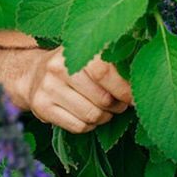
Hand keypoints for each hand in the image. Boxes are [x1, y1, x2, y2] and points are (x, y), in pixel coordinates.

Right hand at [17, 48, 132, 133]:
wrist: (32, 74)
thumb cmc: (75, 66)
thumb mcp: (91, 57)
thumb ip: (115, 65)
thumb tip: (145, 85)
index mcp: (76, 50)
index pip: (105, 71)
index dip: (125, 88)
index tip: (135, 97)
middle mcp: (59, 67)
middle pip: (102, 98)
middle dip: (118, 105)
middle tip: (120, 104)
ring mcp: (48, 87)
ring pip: (92, 115)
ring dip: (105, 117)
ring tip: (105, 111)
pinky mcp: (42, 107)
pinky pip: (79, 126)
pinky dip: (90, 126)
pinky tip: (88, 116)